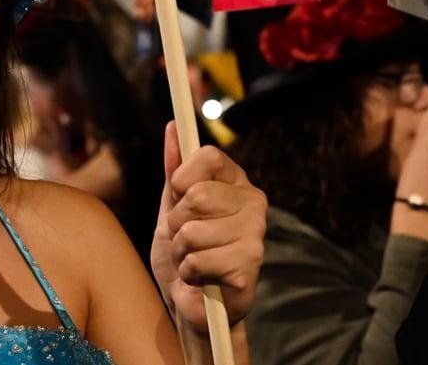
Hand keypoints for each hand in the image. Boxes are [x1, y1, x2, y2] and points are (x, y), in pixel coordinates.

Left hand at [150, 121, 266, 331]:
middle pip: (196, 194)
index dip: (183, 176)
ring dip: (180, 251)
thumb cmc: (184, 251)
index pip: (208, 155)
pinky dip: (189, 273)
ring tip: (193, 259)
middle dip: (175, 221)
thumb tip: (173, 125)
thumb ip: (174, 169)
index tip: (179, 194)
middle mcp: (253, 203)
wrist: (190, 302)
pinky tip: (203, 278)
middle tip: (184, 238)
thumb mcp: (172, 206)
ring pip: (191, 231)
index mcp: (236, 182)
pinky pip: (197, 261)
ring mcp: (255, 235)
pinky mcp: (250, 267)